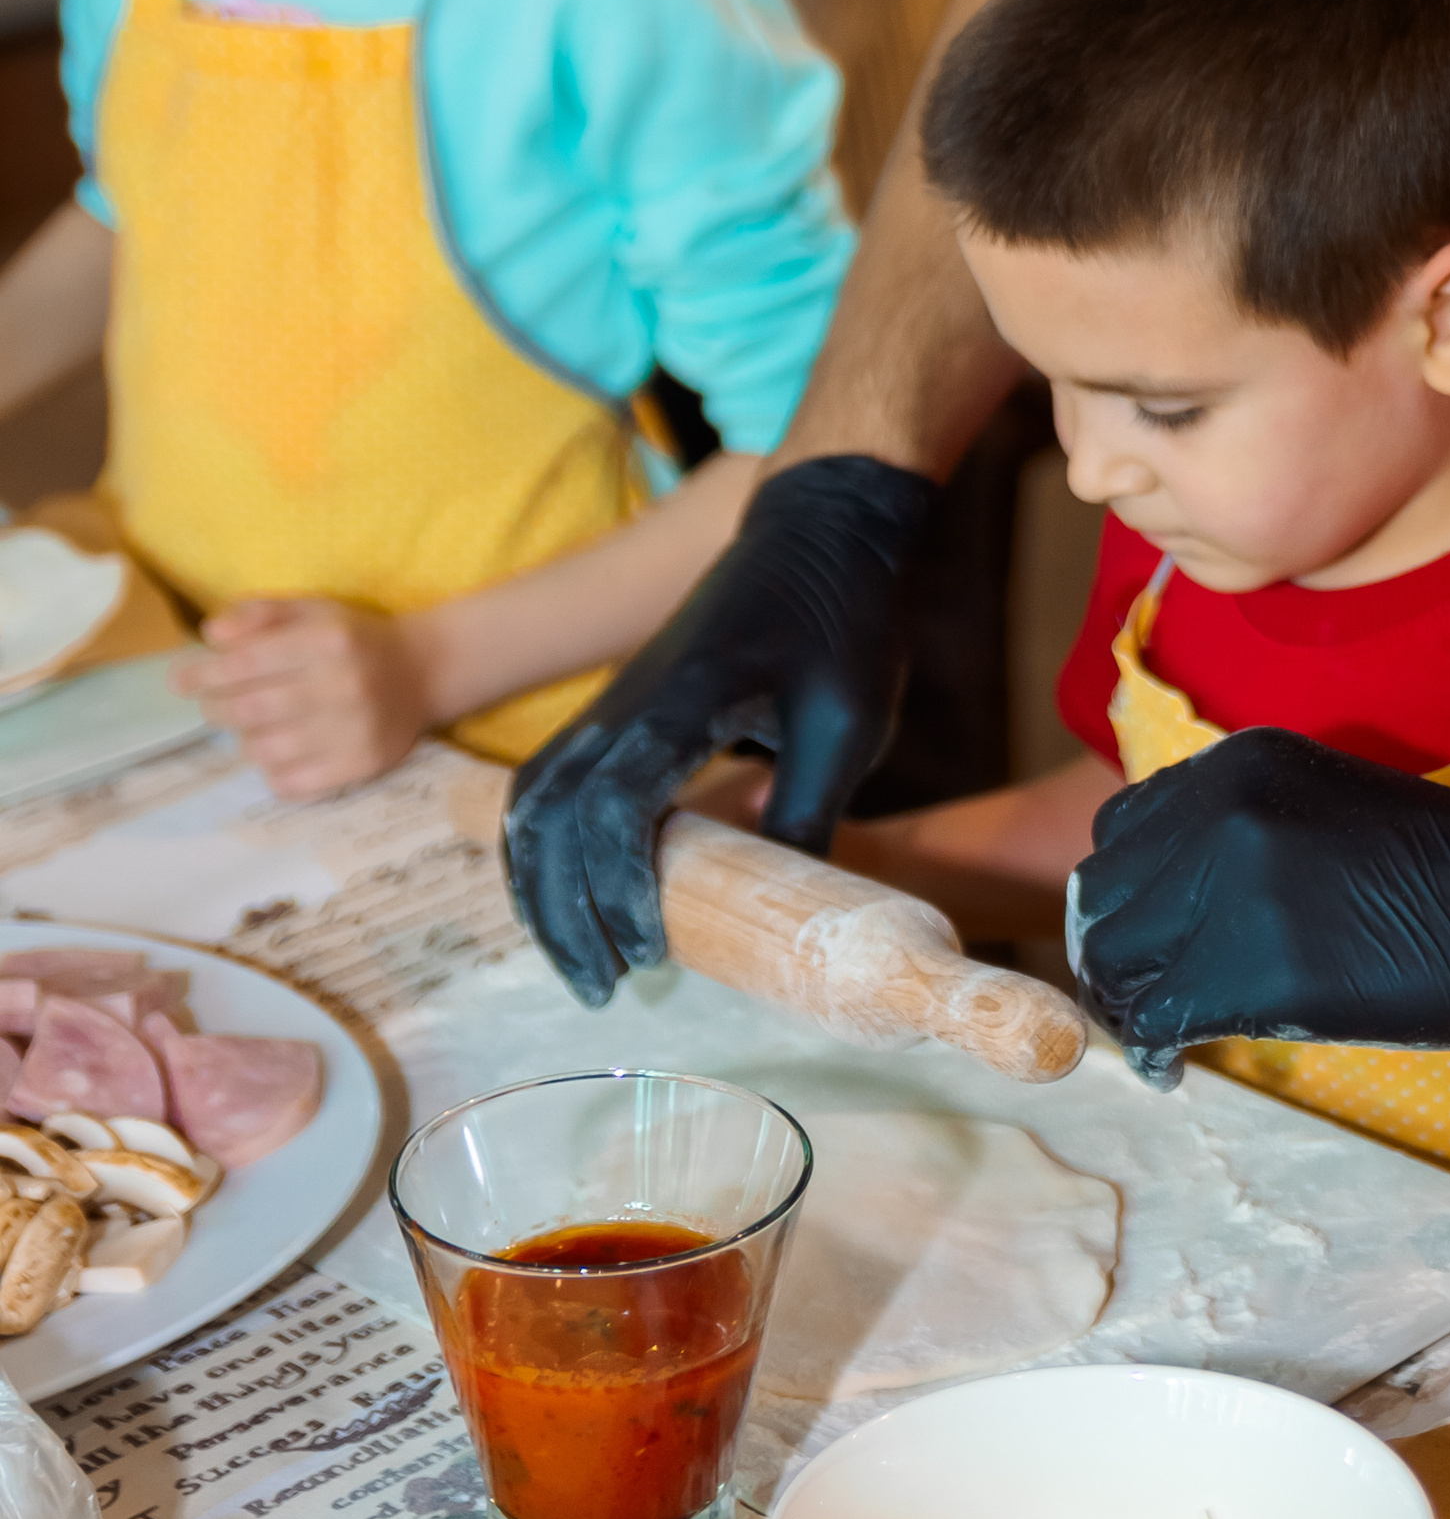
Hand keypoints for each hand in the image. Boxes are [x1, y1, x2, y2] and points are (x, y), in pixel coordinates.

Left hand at [177, 595, 428, 799]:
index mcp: (328, 640)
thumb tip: (211, 635)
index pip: (245, 663)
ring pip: (264, 750)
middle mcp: (342, 685)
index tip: (180, 679)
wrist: (426, 671)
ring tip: (251, 725)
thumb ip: (260, 613)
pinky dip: (272, 770)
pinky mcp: (361, 765)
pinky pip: (291, 782)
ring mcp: (353, 730)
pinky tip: (279, 751)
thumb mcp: (313, 609)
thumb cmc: (355, 639)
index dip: (203, 674)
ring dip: (244, 739)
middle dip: (215, 708)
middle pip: (248, 710)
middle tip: (213, 704)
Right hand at [503, 453, 933, 1006]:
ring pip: (533, 803)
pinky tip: (565, 899)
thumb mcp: (847, 722)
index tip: (652, 951)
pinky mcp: (615, 708)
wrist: (819, 530)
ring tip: (580, 961)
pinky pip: (547, 784)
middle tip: (606, 988)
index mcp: (683, 699)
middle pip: (552, 817)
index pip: (614, 804)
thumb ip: (807, 812)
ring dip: (542, 887)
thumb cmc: (842, 621)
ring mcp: (611, 702)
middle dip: (565, 912)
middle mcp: (626, 702)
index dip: (619, 886)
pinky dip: (540, 849)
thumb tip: (786, 915)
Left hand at [1070, 729, 1449, 1061]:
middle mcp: (1218, 808)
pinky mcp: (1250, 968)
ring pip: (1113, 958)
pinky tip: (1176, 1068)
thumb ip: (1242, 830)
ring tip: (1161, 1036)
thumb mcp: (1324, 807)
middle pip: (1103, 895)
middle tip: (1144, 999)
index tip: (1148, 943)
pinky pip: (1154, 1018)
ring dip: (1126, 1003)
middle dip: (1114, 954)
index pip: (1124, 830)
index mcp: (1238, 763)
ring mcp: (1229, 885)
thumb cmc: (1447, 872)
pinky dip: (1152, 1051)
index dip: (1128, 899)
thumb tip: (1177, 900)